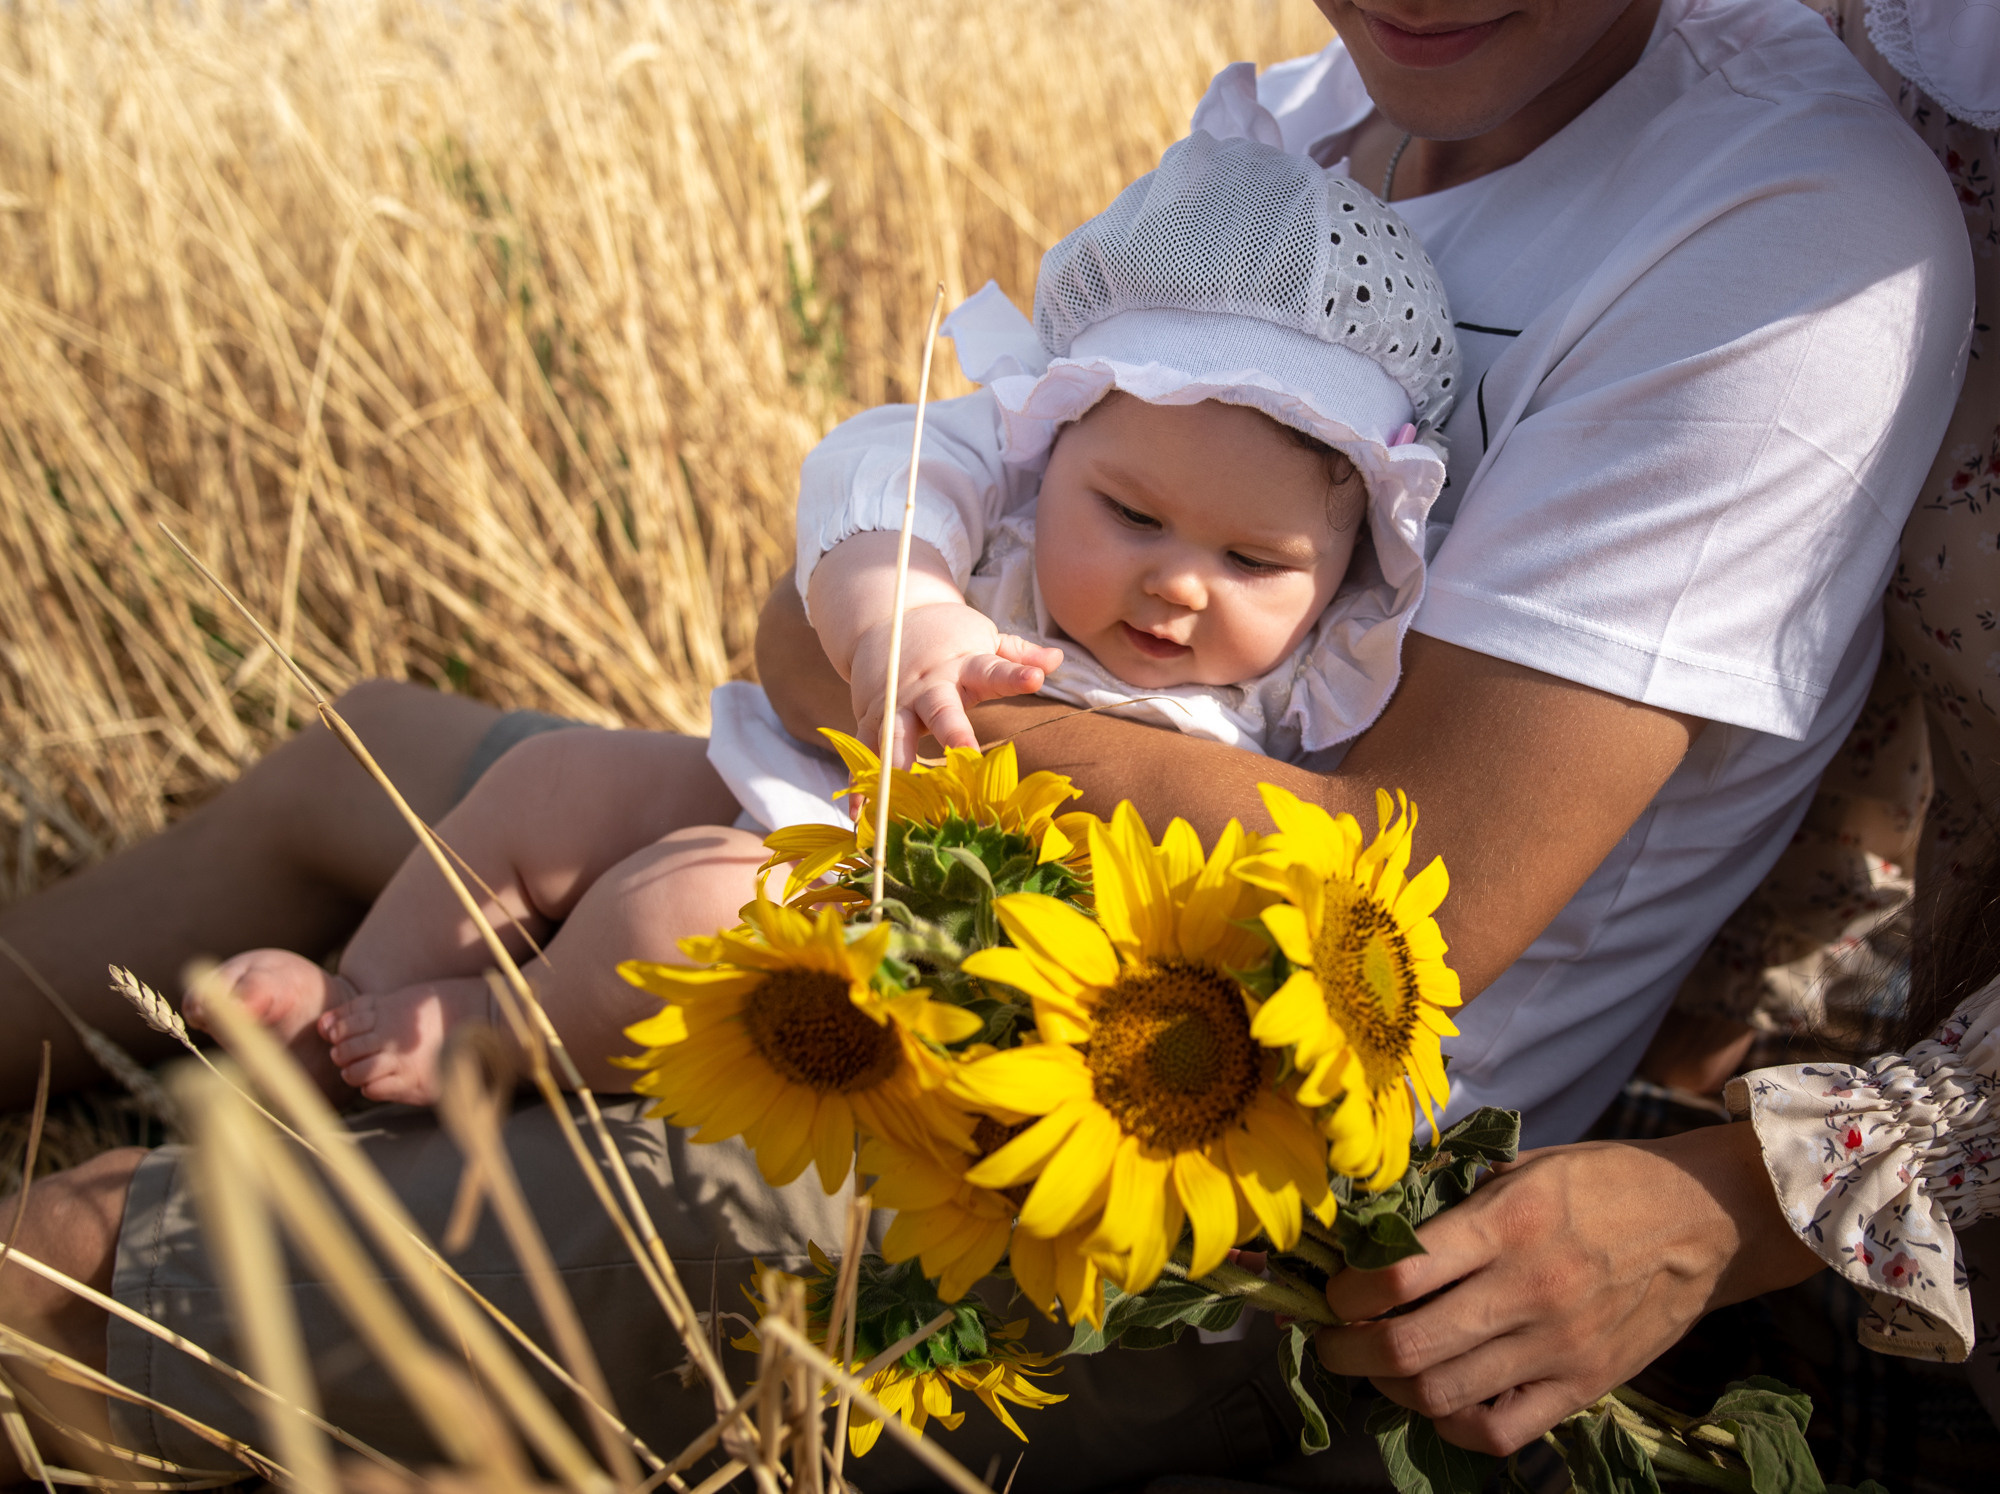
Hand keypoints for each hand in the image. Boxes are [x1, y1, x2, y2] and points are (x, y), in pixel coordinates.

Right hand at [849, 602, 1061, 765]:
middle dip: (952, 729)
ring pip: (895, 730)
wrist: (883, 619)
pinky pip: (863, 749)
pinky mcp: (871, 717)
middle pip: (941, 707)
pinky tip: (861, 812)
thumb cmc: (944, 637)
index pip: (993, 669)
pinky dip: (862, 780)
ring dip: (897, 756)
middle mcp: (928, 686)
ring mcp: (896, 702)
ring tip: (901, 780)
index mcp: (962, 665)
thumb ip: (1018, 655)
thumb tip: (1058, 660)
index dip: (1015, 674)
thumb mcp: (982, 638)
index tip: (1036, 679)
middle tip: (965, 751)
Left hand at [1315, 1123, 1823, 1453]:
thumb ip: (1452, 1196)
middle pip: (1408, 1346)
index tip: (1332, 1291)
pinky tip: (1438, 1396)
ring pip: (1441, 1394)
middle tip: (1329, 1339)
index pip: (1400, 1273)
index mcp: (1508, 1223)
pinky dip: (1451, 1422)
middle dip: (1346, 1349)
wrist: (1702, 1221)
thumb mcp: (1523, 1165)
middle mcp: (1529, 1290)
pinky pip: (1498, 1431)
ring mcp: (1557, 1346)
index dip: (1346, 1291)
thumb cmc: (1602, 1183)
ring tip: (1376, 1365)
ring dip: (1389, 1386)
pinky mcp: (1583, 1386)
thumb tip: (1371, 1216)